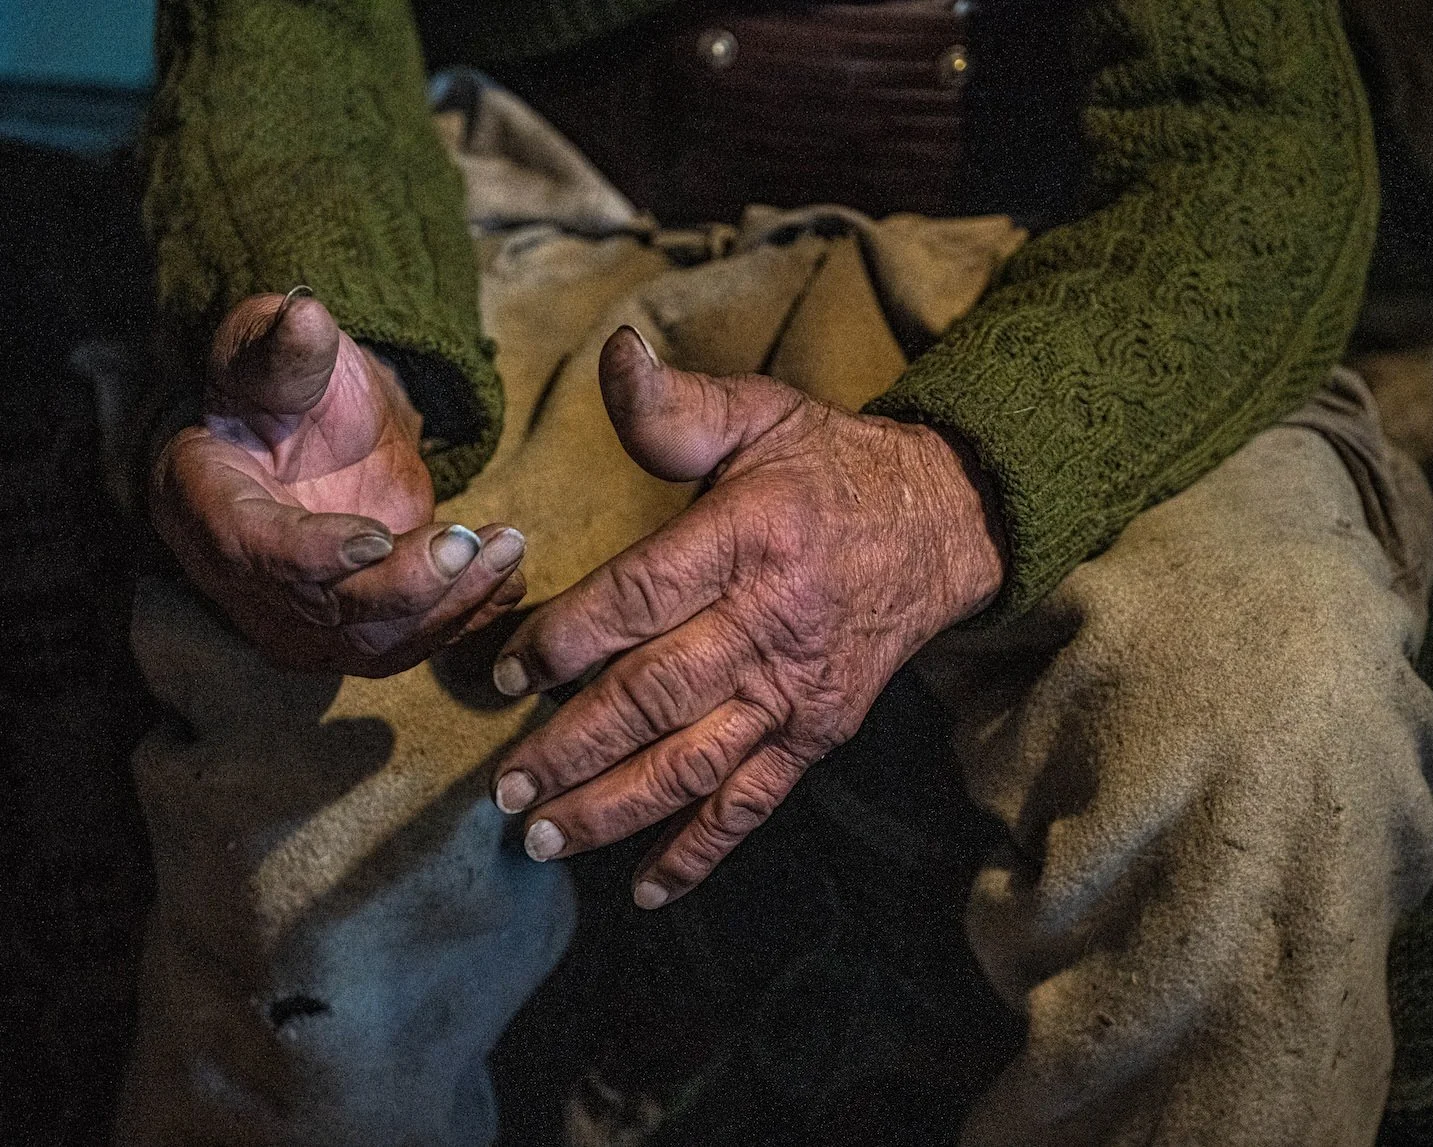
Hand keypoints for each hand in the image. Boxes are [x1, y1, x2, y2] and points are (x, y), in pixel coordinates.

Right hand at [151, 291, 525, 675]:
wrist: (314, 436)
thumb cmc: (280, 388)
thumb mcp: (272, 353)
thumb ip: (283, 346)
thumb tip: (305, 317)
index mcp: (205, 505)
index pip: (254, 549)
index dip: (313, 554)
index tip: (377, 538)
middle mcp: (248, 582)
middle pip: (330, 611)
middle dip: (408, 585)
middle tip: (471, 542)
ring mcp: (305, 619)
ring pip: (381, 643)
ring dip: (452, 604)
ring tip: (507, 548)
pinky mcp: (361, 632)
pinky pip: (416, 642)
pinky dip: (469, 614)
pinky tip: (508, 573)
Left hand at [489, 327, 1003, 905]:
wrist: (944, 525)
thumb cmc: (830, 468)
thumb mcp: (762, 414)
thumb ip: (678, 406)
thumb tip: (611, 355)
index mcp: (747, 538)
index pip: (638, 598)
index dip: (565, 640)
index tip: (503, 674)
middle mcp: (769, 622)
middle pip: (654, 696)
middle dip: (570, 747)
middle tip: (504, 791)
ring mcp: (795, 688)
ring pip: (694, 761)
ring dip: (616, 808)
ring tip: (545, 840)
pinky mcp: (817, 731)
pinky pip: (756, 799)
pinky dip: (703, 847)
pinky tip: (648, 887)